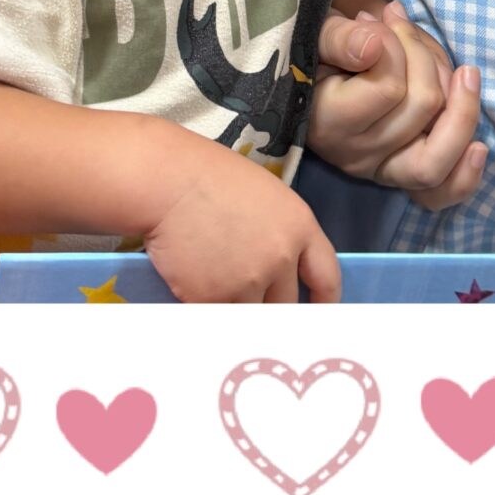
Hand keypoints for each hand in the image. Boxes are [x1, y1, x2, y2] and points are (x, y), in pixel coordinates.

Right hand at [144, 136, 341, 302]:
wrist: (168, 181)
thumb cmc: (212, 177)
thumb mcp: (266, 197)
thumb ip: (282, 233)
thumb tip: (282, 269)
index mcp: (299, 227)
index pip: (327, 277)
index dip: (324, 302)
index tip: (317, 314)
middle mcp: (280, 258)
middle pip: (288, 306)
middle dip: (272, 308)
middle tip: (255, 304)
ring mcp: (247, 281)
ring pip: (252, 317)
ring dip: (238, 310)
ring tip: (218, 289)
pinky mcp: (213, 297)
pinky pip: (218, 317)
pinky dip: (209, 309)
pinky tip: (196, 288)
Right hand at [310, 4, 485, 207]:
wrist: (321, 74)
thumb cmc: (323, 50)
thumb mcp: (319, 34)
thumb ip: (339, 37)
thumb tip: (375, 46)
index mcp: (329, 122)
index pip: (389, 88)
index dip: (397, 45)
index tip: (379, 22)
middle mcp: (356, 155)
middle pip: (423, 107)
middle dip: (425, 56)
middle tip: (405, 30)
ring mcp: (384, 170)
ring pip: (440, 149)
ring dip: (459, 100)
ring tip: (459, 71)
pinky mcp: (406, 176)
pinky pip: (442, 192)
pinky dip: (466, 175)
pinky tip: (479, 148)